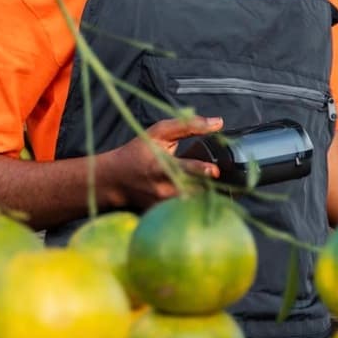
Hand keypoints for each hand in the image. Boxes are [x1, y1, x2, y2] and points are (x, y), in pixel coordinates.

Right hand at [101, 115, 222, 211]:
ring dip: (206, 196)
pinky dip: (197, 205)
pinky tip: (203, 199)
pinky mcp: (163, 215)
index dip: (199, 170)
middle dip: (210, 186)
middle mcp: (162, 188)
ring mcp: (162, 204)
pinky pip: (186, 212)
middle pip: (193, 191)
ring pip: (193, 204)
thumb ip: (187, 125)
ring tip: (217, 189)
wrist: (114, 179)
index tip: (214, 170)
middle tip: (223, 181)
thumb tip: (218, 122)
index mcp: (160, 165)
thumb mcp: (158, 133)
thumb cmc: (138, 152)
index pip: (182, 168)